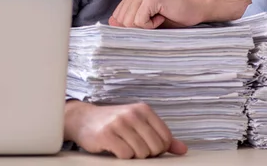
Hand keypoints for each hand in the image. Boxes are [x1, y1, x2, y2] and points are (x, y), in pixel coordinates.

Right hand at [64, 100, 187, 158]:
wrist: (83, 119)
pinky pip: (125, 155)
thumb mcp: (139, 124)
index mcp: (144, 110)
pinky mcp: (106, 134)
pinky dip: (122, 156)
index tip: (146, 146)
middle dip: (146, 154)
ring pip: (141, 153)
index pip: (165, 138)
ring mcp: (119, 123)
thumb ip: (160, 136)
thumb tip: (183, 149)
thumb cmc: (114, 123)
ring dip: (133, 155)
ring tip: (123, 146)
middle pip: (155, 148)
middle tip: (134, 148)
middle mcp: (132, 114)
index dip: (158, 149)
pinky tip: (114, 148)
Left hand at [109, 0, 203, 28]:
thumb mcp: (147, 21)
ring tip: (159, 17)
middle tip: (155, 20)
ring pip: (129, 22)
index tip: (148, 23)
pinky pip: (139, 21)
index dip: (130, 27)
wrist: (197, 9)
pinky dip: (151, 25)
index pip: (117, 16)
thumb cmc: (174, 16)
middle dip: (138, 28)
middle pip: (122, 20)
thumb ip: (130, 21)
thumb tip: (110, 24)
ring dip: (145, 27)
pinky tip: (162, 16)